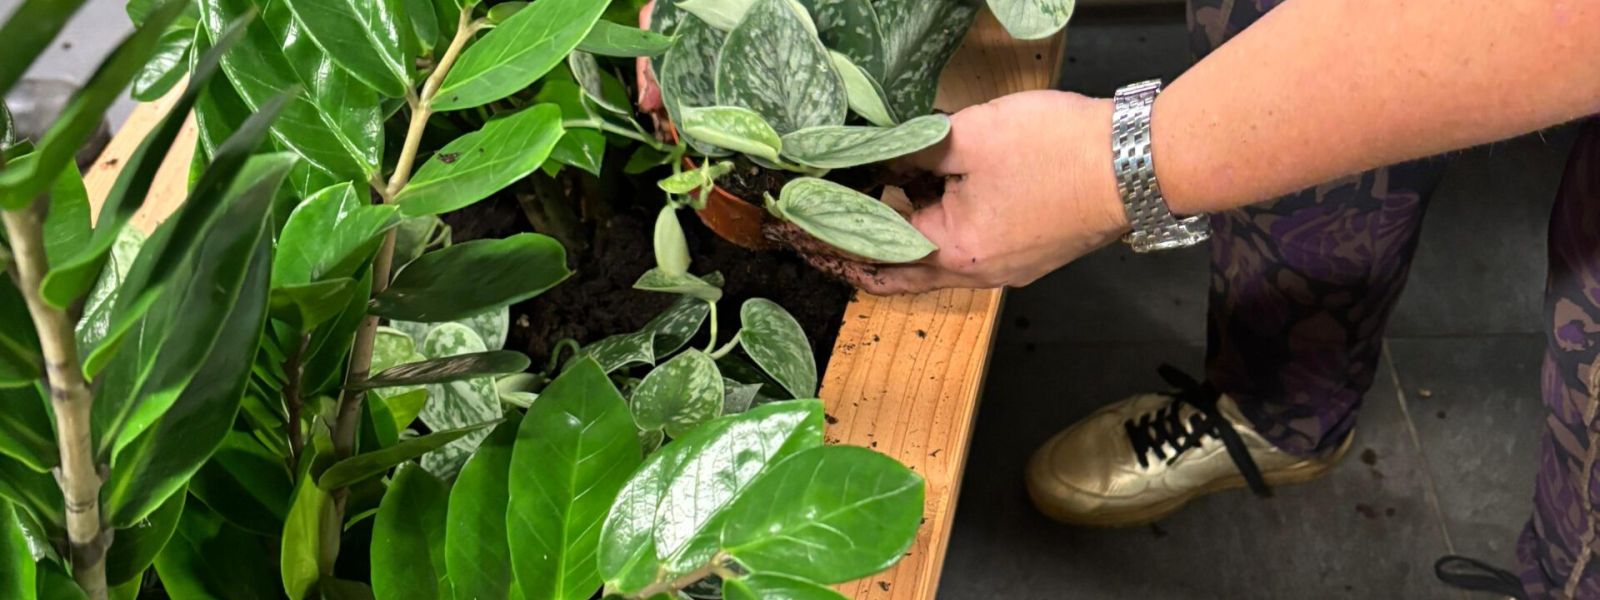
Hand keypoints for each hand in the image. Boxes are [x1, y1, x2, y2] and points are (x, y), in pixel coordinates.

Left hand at [849, 91, 1130, 294]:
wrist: (1138, 164)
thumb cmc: (1057, 150)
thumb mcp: (969, 136)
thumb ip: (914, 151)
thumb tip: (880, 159)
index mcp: (955, 251)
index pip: (872, 252)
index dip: (830, 239)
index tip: (797, 231)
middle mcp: (979, 273)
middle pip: (900, 272)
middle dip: (857, 253)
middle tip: (821, 234)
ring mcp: (1007, 268)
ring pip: (935, 259)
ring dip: (901, 233)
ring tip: (875, 196)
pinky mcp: (1029, 252)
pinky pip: (966, 247)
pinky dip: (938, 226)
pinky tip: (930, 191)